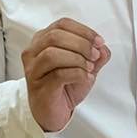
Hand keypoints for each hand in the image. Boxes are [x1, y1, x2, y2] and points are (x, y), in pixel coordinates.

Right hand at [22, 18, 107, 132]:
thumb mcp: (84, 66)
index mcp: (42, 41)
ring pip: (52, 54)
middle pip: (55, 36)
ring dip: (77, 59)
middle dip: (81, 44)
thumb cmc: (63, 87)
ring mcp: (33, 70)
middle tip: (95, 55)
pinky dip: (77, 74)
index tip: (99, 41)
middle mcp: (34, 53)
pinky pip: (58, 74)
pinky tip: (85, 78)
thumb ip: (94, 55)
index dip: (83, 31)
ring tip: (90, 68)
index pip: (62, 24)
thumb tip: (103, 48)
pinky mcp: (39, 87)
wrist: (52, 112)